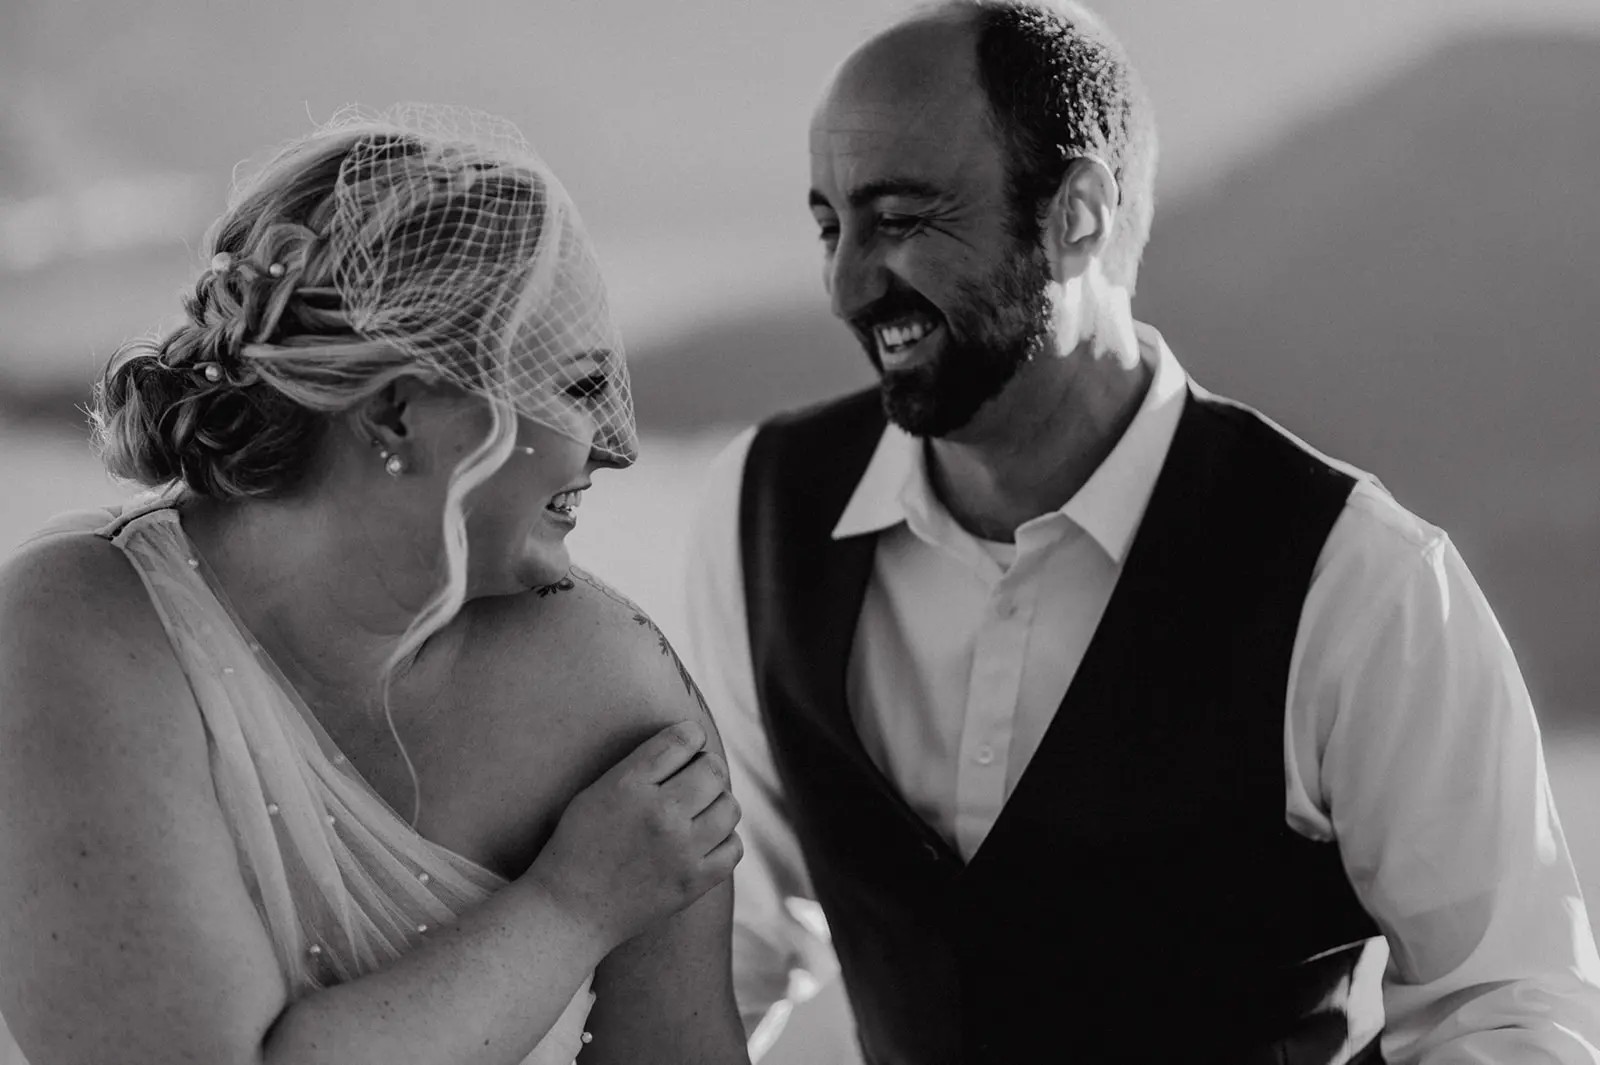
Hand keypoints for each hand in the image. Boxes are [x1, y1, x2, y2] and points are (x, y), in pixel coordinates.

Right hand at [522, 720, 742, 953]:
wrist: (569, 910)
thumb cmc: (579, 845)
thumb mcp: (598, 791)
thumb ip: (642, 766)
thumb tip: (691, 741)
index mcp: (629, 785)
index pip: (683, 739)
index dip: (692, 735)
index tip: (690, 742)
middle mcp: (660, 814)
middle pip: (713, 770)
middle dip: (708, 768)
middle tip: (696, 778)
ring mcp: (681, 850)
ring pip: (730, 807)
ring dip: (719, 802)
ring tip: (701, 810)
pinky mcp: (693, 882)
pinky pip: (733, 847)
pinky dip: (725, 839)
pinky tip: (706, 840)